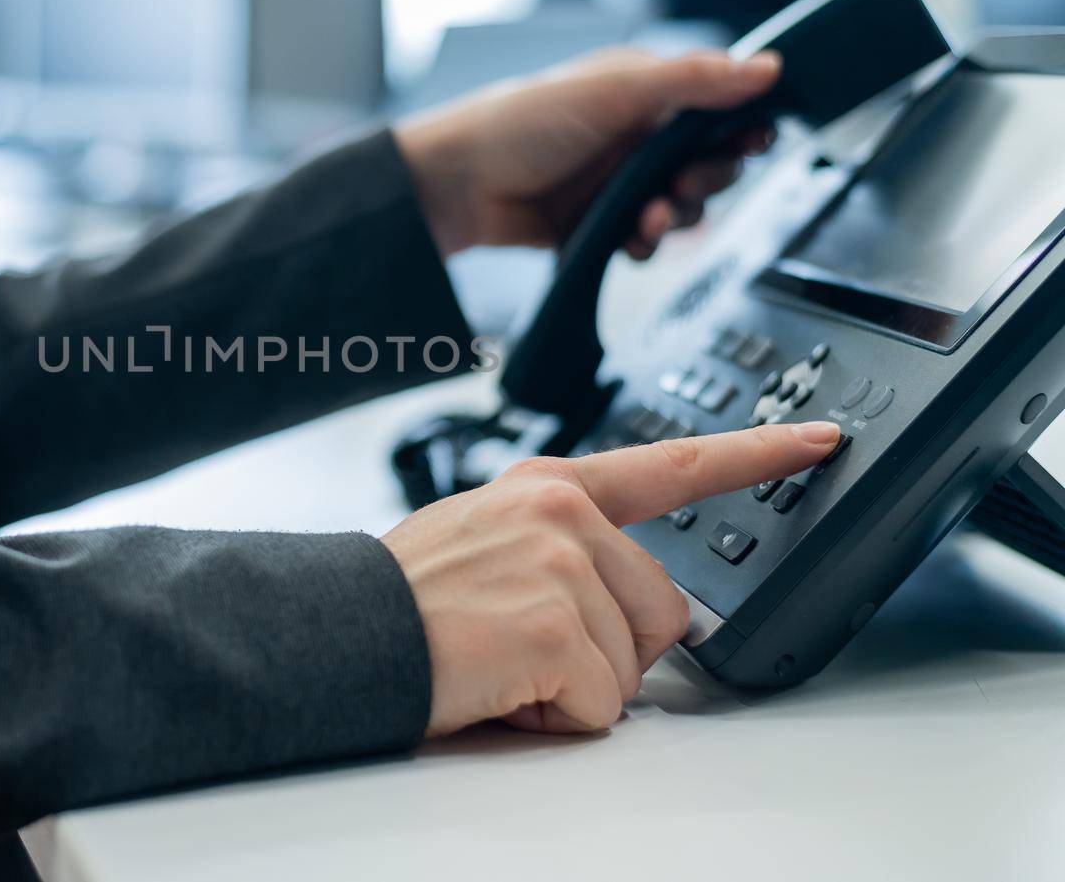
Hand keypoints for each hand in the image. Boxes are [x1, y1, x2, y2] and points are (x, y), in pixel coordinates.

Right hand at [382, 420, 840, 736]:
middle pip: (662, 609)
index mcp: (549, 486)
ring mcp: (562, 563)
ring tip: (501, 663)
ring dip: (576, 687)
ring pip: (635, 663)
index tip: (816, 440)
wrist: (340, 632)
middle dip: (610, 651)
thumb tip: (623, 608)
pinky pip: (603, 704)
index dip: (753, 455)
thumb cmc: (405, 599)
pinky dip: (556, 716)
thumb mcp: (487, 540)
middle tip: (527, 647)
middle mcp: (562, 511)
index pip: (670, 464)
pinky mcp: (557, 624)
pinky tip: (500, 685)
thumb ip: (561, 547)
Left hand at [394, 48, 782, 258]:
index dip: (740, 128)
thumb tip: (765, 67)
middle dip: (706, 181)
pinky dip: (645, 245)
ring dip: (676, 218)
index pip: (716, 107)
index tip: (751, 143)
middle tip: (683, 186)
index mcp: (643, 91)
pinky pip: (644, 241)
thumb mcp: (614, 89)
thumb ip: (693, 80)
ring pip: (681, 207)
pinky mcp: (599, 224)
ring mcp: (617, 181)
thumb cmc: (518, 122)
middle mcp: (634, 135)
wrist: (456, 187)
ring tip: (649, 219)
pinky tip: (631, 241)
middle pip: (707, 164)